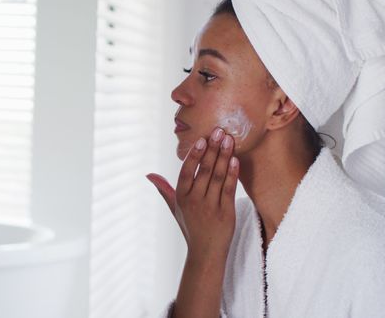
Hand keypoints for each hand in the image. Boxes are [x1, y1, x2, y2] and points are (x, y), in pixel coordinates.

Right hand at [147, 127, 238, 261]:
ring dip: (225, 156)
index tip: (202, 139)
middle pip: (205, 170)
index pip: (187, 172)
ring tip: (230, 140)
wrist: (206, 252)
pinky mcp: (226, 211)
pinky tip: (235, 159)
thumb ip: (164, 189)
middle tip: (220, 131)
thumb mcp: (174, 208)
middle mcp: (195, 200)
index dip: (195, 155)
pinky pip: (230, 188)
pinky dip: (233, 173)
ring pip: (219, 176)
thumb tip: (149, 175)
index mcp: (182, 197)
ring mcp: (211, 206)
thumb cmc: (189, 227)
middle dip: (213, 149)